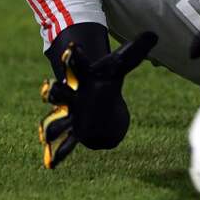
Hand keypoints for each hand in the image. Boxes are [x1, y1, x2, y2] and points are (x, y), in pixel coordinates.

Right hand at [38, 32, 157, 168]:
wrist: (96, 99)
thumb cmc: (105, 80)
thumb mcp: (121, 65)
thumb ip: (135, 52)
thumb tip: (154, 34)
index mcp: (82, 77)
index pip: (77, 64)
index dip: (75, 56)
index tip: (73, 47)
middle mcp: (72, 95)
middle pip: (60, 92)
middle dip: (54, 91)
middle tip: (50, 88)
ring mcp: (69, 114)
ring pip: (56, 120)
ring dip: (51, 126)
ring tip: (46, 134)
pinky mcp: (74, 132)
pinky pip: (64, 143)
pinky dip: (58, 153)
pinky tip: (52, 165)